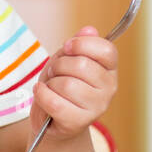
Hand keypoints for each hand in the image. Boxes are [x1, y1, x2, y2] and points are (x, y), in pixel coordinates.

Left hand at [29, 25, 117, 140]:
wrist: (52, 121)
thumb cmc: (61, 86)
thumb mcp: (67, 59)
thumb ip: (78, 44)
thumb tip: (89, 30)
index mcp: (109, 69)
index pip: (106, 50)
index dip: (82, 44)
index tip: (67, 48)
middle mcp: (109, 88)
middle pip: (81, 65)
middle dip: (59, 65)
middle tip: (55, 72)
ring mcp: (96, 107)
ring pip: (67, 84)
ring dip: (51, 83)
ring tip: (51, 87)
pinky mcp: (79, 122)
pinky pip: (55, 102)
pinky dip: (42, 95)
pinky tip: (41, 93)